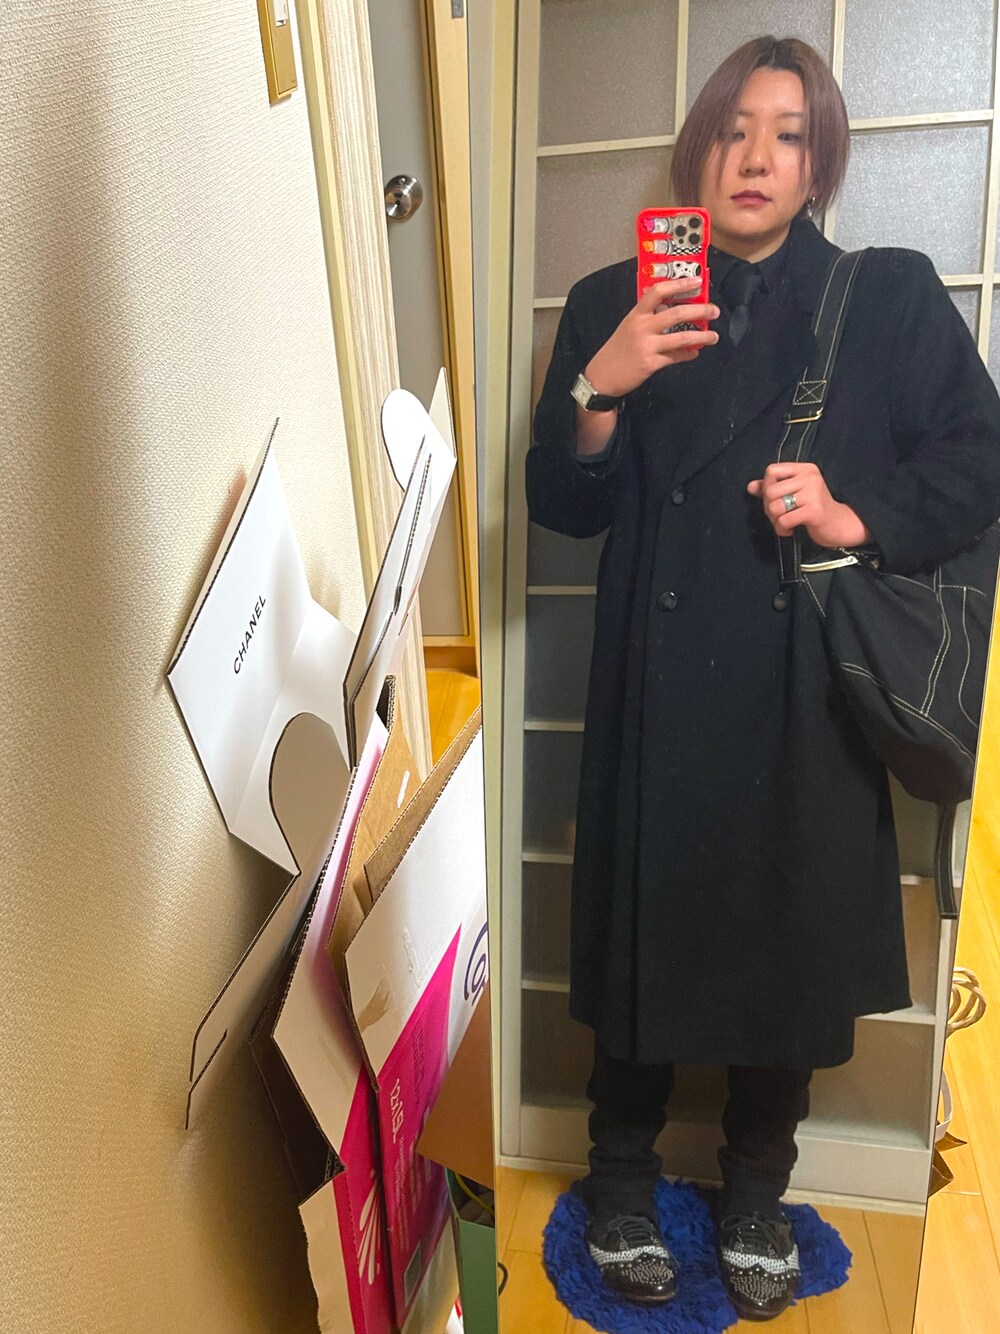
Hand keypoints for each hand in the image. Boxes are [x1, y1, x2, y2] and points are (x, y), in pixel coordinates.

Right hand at [584, 279, 719, 397]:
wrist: (601, 377)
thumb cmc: (616, 351)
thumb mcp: (628, 327)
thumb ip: (648, 318)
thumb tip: (673, 311)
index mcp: (636, 314)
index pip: (658, 292)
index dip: (679, 284)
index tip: (696, 281)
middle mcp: (642, 327)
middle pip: (677, 313)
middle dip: (700, 310)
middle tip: (714, 311)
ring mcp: (647, 346)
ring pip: (681, 337)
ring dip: (702, 336)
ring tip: (713, 336)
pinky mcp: (650, 363)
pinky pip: (675, 357)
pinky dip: (688, 354)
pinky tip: (694, 353)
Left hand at [747, 462, 870, 546]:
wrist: (840, 525)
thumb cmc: (815, 508)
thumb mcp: (795, 494)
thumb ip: (772, 488)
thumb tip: (751, 487)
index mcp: (805, 469)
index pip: (771, 470)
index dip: (766, 487)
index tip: (775, 499)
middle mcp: (810, 477)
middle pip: (770, 491)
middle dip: (769, 508)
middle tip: (780, 516)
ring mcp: (813, 493)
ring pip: (775, 506)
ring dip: (775, 521)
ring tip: (785, 524)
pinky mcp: (814, 510)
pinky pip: (784, 520)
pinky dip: (783, 529)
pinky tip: (791, 530)